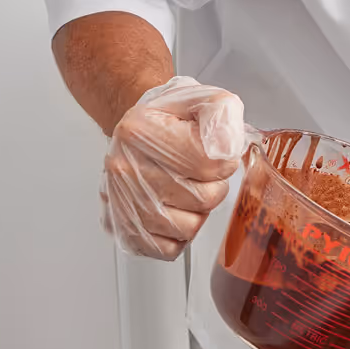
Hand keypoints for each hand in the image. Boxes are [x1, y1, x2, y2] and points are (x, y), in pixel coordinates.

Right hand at [99, 76, 247, 259]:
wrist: (136, 132)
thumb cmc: (167, 119)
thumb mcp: (199, 99)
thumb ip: (222, 113)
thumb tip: (227, 146)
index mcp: (140, 131)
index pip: (208, 163)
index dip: (226, 162)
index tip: (218, 157)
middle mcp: (124, 168)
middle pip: (201, 199)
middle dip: (215, 187)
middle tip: (203, 175)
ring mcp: (121, 202)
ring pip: (188, 228)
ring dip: (198, 212)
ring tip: (188, 192)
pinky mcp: (123, 230)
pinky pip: (168, 249)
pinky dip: (179, 235)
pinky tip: (175, 211)